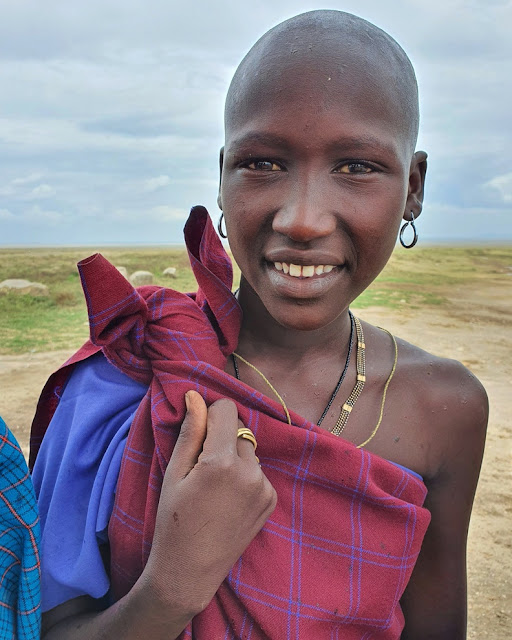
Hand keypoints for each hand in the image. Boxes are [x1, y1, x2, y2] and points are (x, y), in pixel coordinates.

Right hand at [141, 391, 276, 615]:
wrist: (190, 571)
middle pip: (239, 429)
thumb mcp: (174, 473)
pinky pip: (257, 471)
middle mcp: (250, 471)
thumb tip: (195, 395)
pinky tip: (228, 499)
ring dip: (234, 457)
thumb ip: (190, 431)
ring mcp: (264, 487)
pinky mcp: (271, 499)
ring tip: (214, 486)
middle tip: (202, 466)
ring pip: (249, 450)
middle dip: (222, 437)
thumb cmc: (173, 520)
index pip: (226, 409)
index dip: (210, 414)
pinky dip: (245, 476)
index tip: (198, 432)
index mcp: (222, 461)